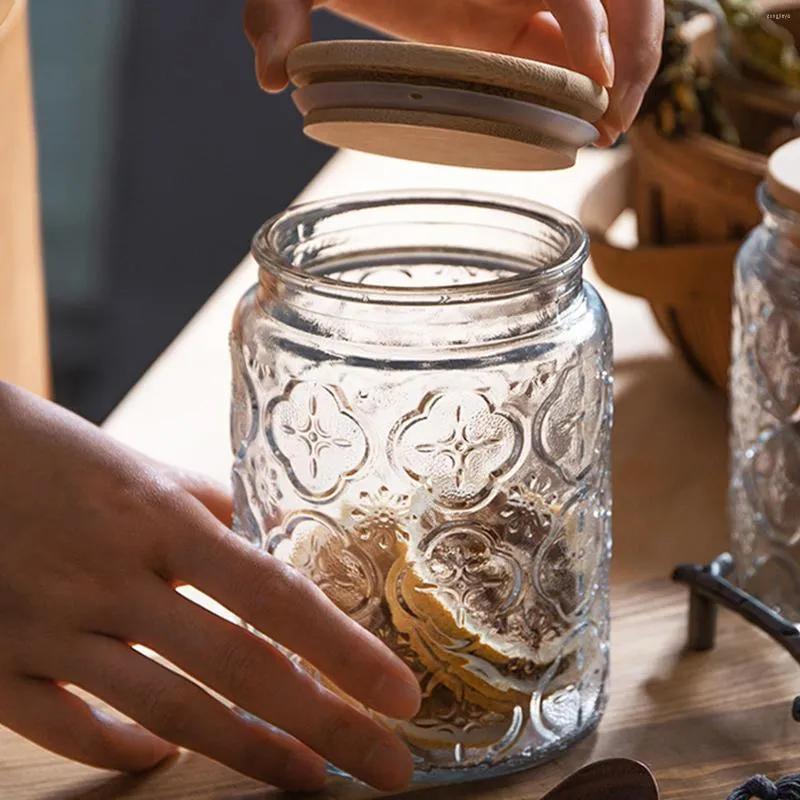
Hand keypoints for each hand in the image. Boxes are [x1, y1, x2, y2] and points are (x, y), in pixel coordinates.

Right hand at [0, 382, 419, 791]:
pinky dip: (120, 752)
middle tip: (388, 768)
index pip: (272, 594)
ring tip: (308, 780)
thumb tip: (270, 539)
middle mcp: (112, 579)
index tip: (401, 695)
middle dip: (324, 724)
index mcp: (159, 519)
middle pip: (237, 666)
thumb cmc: (50, 454)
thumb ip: (207, 507)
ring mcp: (49, 629)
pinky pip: (67, 726)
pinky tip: (160, 760)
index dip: (343, 649)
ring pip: (165, 710)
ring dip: (246, 751)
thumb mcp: (138, 466)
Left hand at [244, 0, 664, 145]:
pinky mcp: (511, 17)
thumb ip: (279, 8)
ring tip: (608, 131)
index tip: (594, 84)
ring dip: (626, 68)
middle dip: (634, 51)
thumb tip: (268, 74)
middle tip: (613, 124)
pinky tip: (581, 123)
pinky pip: (571, 42)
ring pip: (612, 16)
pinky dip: (590, 80)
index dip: (593, 25)